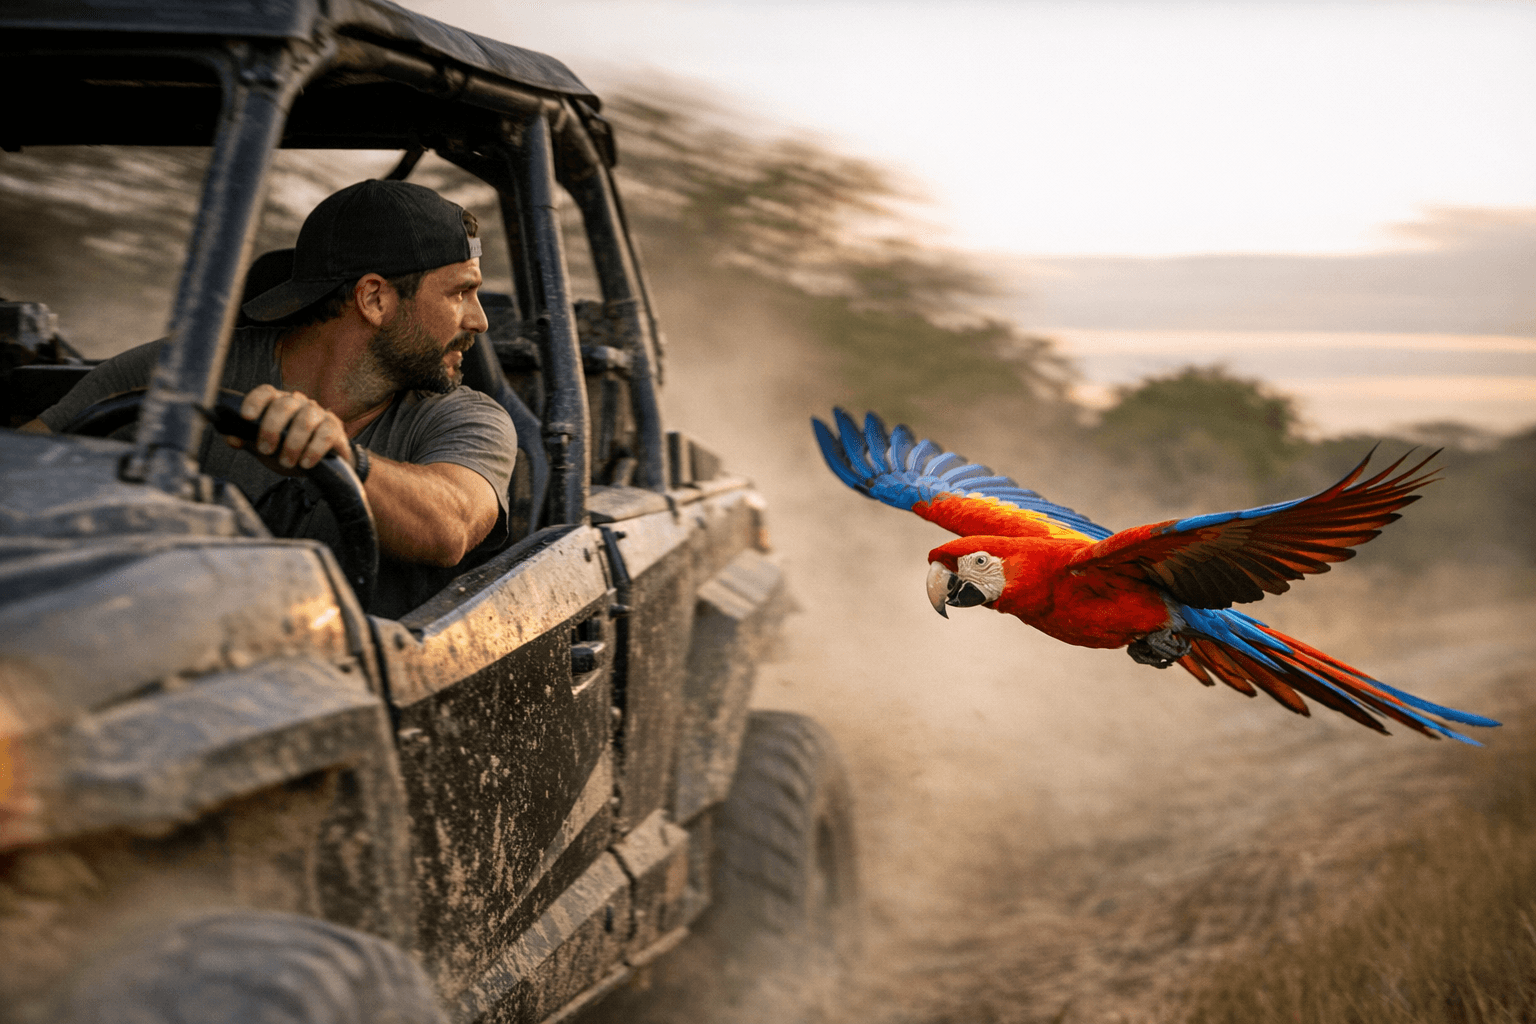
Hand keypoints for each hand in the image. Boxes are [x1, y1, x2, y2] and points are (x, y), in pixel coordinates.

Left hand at [224, 384, 354, 476]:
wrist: (319, 464)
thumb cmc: (288, 450)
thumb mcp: (263, 446)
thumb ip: (245, 440)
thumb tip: (232, 438)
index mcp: (278, 403)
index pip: (266, 393)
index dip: (255, 402)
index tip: (246, 417)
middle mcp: (299, 403)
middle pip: (284, 405)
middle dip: (271, 429)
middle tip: (266, 450)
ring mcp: (318, 414)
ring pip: (305, 420)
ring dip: (293, 444)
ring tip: (286, 462)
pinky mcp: (335, 428)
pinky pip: (325, 434)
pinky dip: (313, 450)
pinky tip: (306, 463)